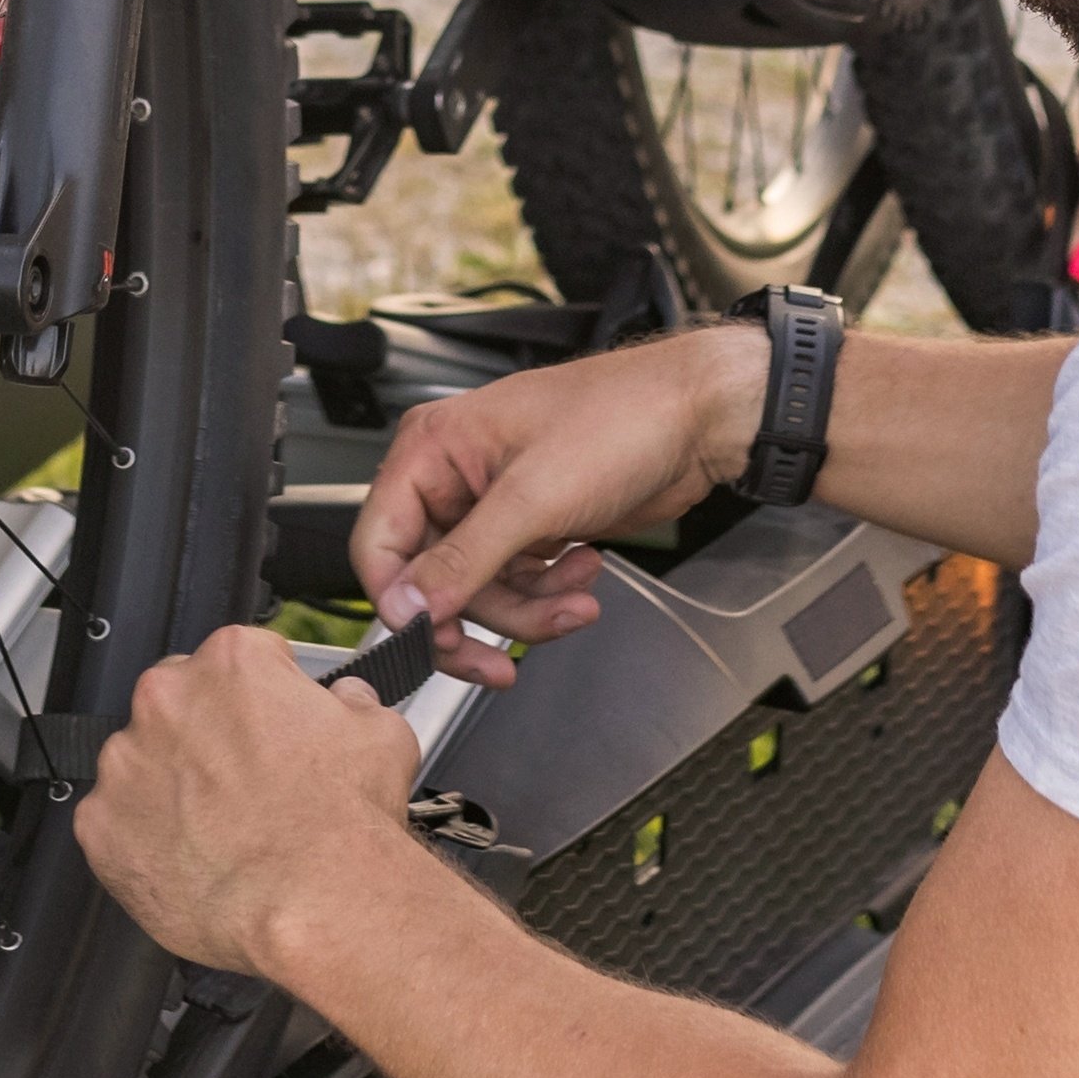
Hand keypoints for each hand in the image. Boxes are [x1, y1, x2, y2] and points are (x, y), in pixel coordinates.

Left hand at [78, 623, 424, 982]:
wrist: (316, 902)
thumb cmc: (345, 823)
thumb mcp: (381, 733)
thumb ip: (351, 701)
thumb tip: (344, 700)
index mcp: (233, 662)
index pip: (238, 658)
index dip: (261, 697)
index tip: (270, 727)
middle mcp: (169, 699)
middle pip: (178, 703)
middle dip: (206, 736)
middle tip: (244, 784)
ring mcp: (127, 763)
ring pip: (141, 764)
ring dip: (170, 787)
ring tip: (219, 830)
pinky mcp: (100, 826)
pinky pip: (113, 825)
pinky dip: (142, 841)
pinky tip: (190, 859)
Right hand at [349, 326, 769, 678]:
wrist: (699, 419)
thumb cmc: (623, 417)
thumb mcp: (533, 498)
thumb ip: (464, 560)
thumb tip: (407, 608)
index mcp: (433, 450)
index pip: (379, 544)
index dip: (401, 601)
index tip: (430, 642)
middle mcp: (454, 478)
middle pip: (433, 583)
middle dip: (482, 617)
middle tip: (501, 660)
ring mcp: (494, 506)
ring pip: (481, 593)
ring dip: (529, 609)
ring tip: (576, 599)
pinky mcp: (532, 526)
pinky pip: (518, 584)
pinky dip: (550, 592)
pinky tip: (585, 570)